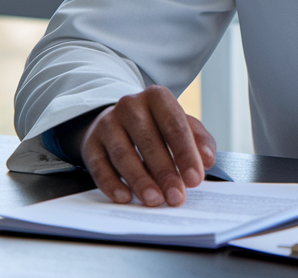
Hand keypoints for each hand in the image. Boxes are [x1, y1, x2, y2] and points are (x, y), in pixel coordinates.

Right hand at [79, 85, 215, 206]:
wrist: (118, 121)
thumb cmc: (157, 126)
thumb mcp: (181, 125)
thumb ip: (199, 141)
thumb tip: (207, 161)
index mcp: (157, 97)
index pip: (175, 126)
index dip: (186, 154)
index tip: (195, 179)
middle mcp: (130, 105)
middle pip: (149, 142)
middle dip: (165, 173)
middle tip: (176, 197)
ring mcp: (107, 123)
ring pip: (123, 155)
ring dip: (140, 180)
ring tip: (155, 200)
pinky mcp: (90, 143)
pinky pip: (99, 166)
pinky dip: (112, 184)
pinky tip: (125, 197)